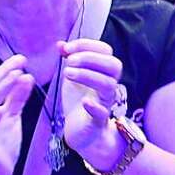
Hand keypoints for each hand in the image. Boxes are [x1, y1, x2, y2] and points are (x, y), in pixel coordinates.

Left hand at [60, 39, 125, 164]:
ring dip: (87, 75)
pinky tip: (83, 101)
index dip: (86, 45)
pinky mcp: (98, 121)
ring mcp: (105, 102)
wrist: (80, 130)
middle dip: (90, 58)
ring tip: (66, 74)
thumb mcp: (72, 77)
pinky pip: (102, 113)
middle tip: (69, 62)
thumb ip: (69, 60)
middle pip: (114, 65)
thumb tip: (60, 44)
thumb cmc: (79, 99)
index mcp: (104, 71)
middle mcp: (109, 85)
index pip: (106, 50)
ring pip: (109, 85)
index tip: (66, 49)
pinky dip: (93, 106)